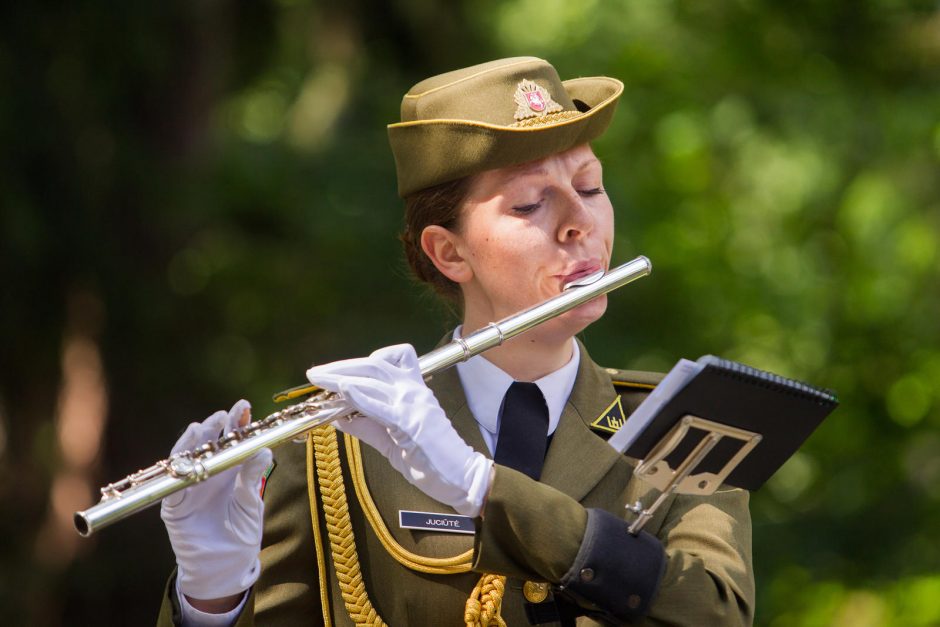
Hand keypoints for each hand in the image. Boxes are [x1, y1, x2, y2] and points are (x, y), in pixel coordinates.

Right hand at [160, 399, 271, 600]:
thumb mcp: (251, 505)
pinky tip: (186, 453)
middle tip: (226, 414)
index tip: (245, 407)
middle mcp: (209, 474)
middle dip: (217, 426)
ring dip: (196, 441)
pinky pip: (174, 483)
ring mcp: (190, 488)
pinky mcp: (174, 505)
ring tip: (206, 426)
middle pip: (210, 443)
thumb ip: (251, 479)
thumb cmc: (240, 536)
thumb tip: (264, 450)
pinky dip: (178, 467)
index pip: (232, 440)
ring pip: (188, 457)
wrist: (224, 569)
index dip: (237, 423)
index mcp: (230, 471)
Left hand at [306, 344, 492, 516]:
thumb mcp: (392, 440)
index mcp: (414, 390)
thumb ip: (367, 426)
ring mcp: (414, 404)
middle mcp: (414, 390)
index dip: (359, 362)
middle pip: (373, 364)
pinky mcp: (412, 423)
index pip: (389, 359)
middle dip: (341, 366)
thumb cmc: (432, 460)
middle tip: (316, 373)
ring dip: (341, 377)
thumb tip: (339, 417)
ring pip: (373, 378)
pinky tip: (343, 392)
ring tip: (319, 379)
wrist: (462, 478)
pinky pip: (382, 405)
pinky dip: (360, 396)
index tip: (336, 372)